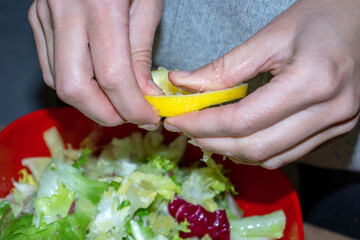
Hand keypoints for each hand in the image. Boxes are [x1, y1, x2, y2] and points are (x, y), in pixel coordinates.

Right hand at [28, 0, 162, 127]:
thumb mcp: (147, 5)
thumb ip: (141, 53)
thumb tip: (144, 96)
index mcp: (100, 5)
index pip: (112, 76)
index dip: (132, 107)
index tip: (149, 118)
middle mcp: (65, 11)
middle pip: (75, 88)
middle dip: (106, 114)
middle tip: (131, 117)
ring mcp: (45, 15)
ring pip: (59, 82)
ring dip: (91, 104)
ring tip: (117, 104)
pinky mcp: (38, 19)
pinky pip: (51, 67)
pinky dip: (76, 86)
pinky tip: (96, 85)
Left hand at [164, 0, 359, 168]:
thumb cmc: (321, 17)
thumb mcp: (270, 35)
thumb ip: (225, 67)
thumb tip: (183, 83)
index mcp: (313, 81)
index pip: (244, 120)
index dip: (204, 125)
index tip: (177, 121)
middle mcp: (331, 111)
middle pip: (256, 146)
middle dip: (213, 142)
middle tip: (186, 130)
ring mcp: (338, 124)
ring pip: (272, 157)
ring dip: (233, 151)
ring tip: (207, 135)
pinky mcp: (337, 128)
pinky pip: (288, 153)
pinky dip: (257, 150)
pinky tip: (238, 137)